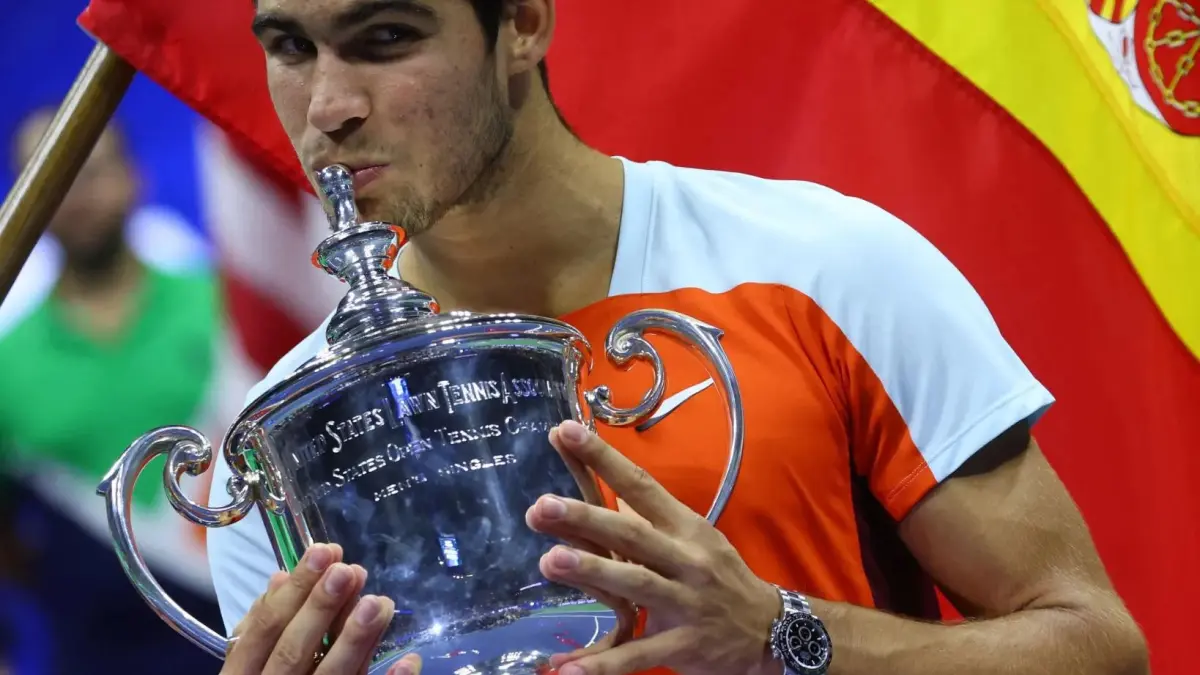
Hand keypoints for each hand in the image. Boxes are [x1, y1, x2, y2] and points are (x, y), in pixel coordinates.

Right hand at [221, 542, 421, 674]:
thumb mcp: (250, 666)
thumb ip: (264, 628)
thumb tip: (280, 578)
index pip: (263, 632)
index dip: (293, 592)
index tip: (324, 553)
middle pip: (294, 653)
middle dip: (321, 610)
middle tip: (350, 571)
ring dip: (355, 642)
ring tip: (380, 602)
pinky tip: (409, 660)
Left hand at [526, 420, 782, 674]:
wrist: (770, 631)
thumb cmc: (721, 576)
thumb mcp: (693, 537)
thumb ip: (648, 519)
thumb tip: (601, 491)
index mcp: (684, 527)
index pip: (640, 486)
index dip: (603, 459)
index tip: (565, 431)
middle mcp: (686, 560)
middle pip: (632, 534)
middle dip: (586, 520)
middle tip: (541, 507)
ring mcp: (685, 603)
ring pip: (636, 585)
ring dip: (593, 573)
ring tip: (550, 561)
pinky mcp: (682, 646)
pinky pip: (638, 654)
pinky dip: (604, 665)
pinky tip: (567, 672)